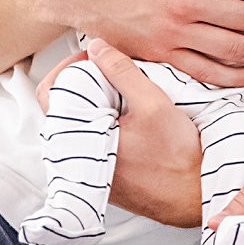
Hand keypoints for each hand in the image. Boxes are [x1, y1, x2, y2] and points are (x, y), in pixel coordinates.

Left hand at [37, 38, 205, 227]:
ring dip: (96, 103)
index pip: (49, 94)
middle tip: (109, 70)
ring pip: (80, 124)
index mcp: (78, 141)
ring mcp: (90, 170)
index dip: (67, 68)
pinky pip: (94, 140)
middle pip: (64, 108)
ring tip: (122, 91)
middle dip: (83, 83)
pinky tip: (129, 116)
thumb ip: (122, 72)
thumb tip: (97, 47)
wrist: (194, 197)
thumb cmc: (176, 157)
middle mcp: (76, 160)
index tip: (91, 57)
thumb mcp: (152, 103)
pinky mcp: (104, 175)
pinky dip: (105, 122)